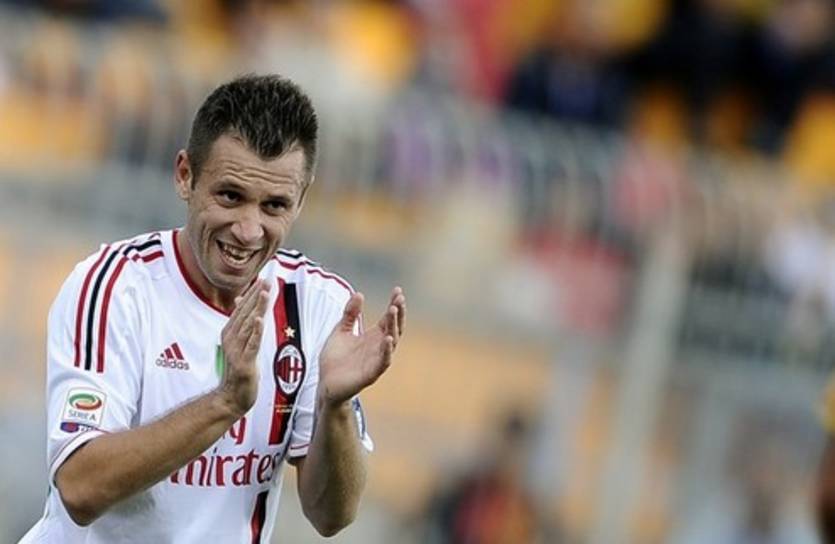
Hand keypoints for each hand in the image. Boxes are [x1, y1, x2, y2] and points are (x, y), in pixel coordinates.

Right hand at [217, 279, 271, 416]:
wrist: (233, 395)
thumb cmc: (238, 367)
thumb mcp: (239, 341)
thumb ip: (240, 321)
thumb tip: (240, 299)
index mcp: (230, 331)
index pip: (242, 308)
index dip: (253, 293)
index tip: (263, 279)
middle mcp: (231, 338)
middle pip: (245, 313)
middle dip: (257, 296)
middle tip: (267, 280)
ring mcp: (237, 349)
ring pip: (249, 325)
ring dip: (257, 308)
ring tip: (264, 293)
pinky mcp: (244, 362)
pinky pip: (251, 344)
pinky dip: (255, 332)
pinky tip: (259, 320)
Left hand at [318, 287, 405, 406]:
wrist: (325, 383)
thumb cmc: (334, 359)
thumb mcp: (341, 331)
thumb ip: (349, 314)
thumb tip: (359, 294)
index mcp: (373, 336)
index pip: (388, 318)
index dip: (394, 305)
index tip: (398, 290)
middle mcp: (378, 347)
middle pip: (394, 327)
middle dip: (398, 313)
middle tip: (399, 299)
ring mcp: (376, 360)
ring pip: (392, 342)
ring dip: (394, 326)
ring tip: (393, 311)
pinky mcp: (371, 374)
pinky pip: (383, 362)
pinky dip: (387, 351)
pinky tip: (388, 338)